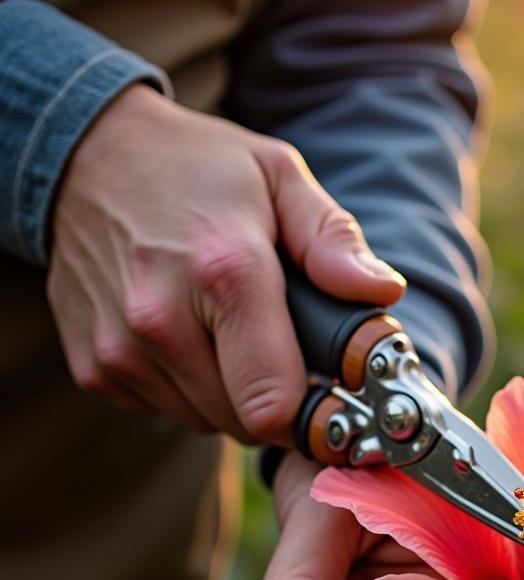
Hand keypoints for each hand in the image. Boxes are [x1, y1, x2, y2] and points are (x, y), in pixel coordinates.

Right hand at [48, 83, 405, 442]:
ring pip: (205, 421)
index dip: (316, 414)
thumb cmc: (196, 168)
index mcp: (225, 271)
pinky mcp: (92, 365)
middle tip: (281, 348)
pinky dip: (184, 387)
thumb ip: (333, 239)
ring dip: (229, 393)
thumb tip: (382, 292)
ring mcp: (119, 347)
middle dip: (276, 398)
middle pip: (245, 422)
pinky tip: (184, 333)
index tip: (333, 397)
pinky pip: (162, 410)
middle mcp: (161, 318)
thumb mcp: (278, 175)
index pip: (274, 404)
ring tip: (226, 330)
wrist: (85, 157)